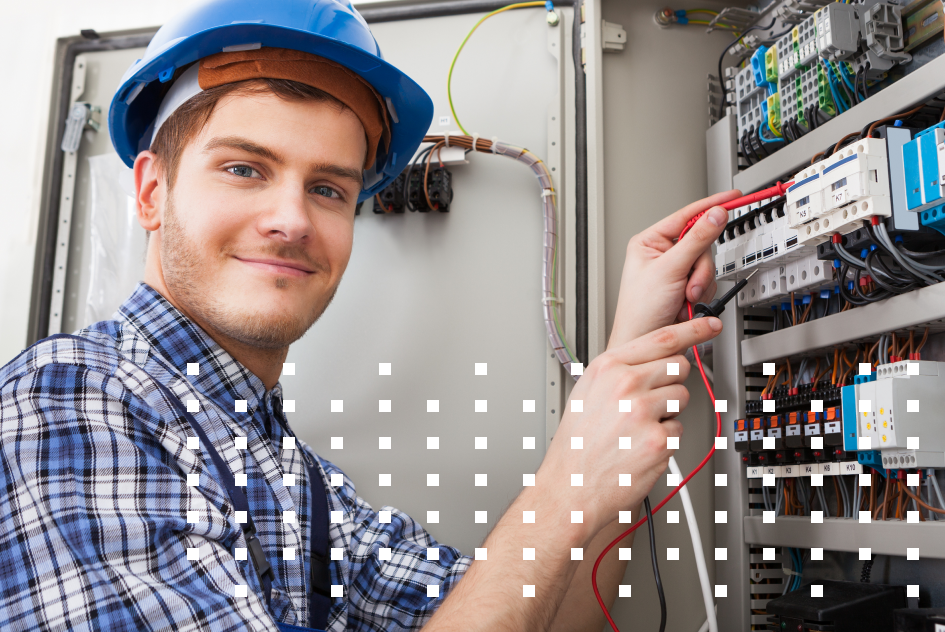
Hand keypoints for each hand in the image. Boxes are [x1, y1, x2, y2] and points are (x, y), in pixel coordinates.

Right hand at [535, 317, 722, 538]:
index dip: (692, 329)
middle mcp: (624, 385)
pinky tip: (640, 446)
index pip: (661, 338)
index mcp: (607, 368)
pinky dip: (665, 441)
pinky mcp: (658, 440)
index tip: (709, 324)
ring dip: (669, 413)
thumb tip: (656, 358)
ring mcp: (642, 412)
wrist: (571, 485)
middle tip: (650, 402)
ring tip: (639, 427)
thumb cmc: (577, 444)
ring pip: (682, 397)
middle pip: (678, 366)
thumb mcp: (587, 392)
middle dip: (671, 382)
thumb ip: (620, 371)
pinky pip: (679, 430)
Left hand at [607, 189, 740, 349]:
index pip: (686, 216)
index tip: (731, 198)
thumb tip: (715, 214)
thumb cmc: (640, 310)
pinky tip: (687, 306)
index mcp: (650, 242)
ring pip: (708, 265)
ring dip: (701, 285)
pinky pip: (709, 283)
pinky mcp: (687, 288)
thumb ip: (697, 240)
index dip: (710, 207)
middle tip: (690, 285)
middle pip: (702, 244)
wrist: (645, 343)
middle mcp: (663, 254)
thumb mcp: (670, 269)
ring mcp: (676, 272)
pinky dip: (703, 296)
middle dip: (699, 269)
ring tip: (684, 299)